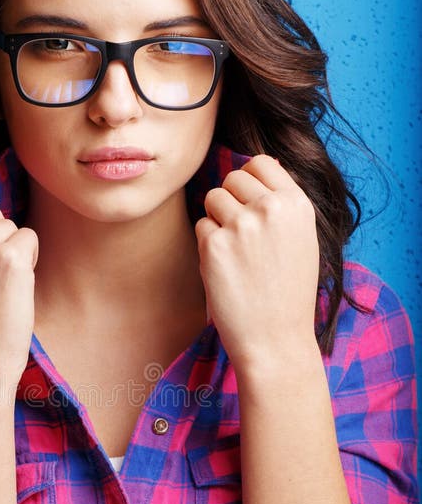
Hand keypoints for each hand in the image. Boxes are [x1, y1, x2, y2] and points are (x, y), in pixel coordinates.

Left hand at [194, 155, 319, 373]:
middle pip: (232, 178)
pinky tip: (227, 269)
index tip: (249, 203)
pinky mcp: (214, 245)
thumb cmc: (288, 293)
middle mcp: (270, 208)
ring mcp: (241, 225)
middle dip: (230, 200)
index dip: (249, 180)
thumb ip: (282, 203)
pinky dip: (208, 245)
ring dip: (217, 220)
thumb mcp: (301, 239)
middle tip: (241, 235)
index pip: (261, 163)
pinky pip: (201, 227)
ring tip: (236, 253)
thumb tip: (258, 166)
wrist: (275, 339)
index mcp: (296, 204)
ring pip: (212, 199)